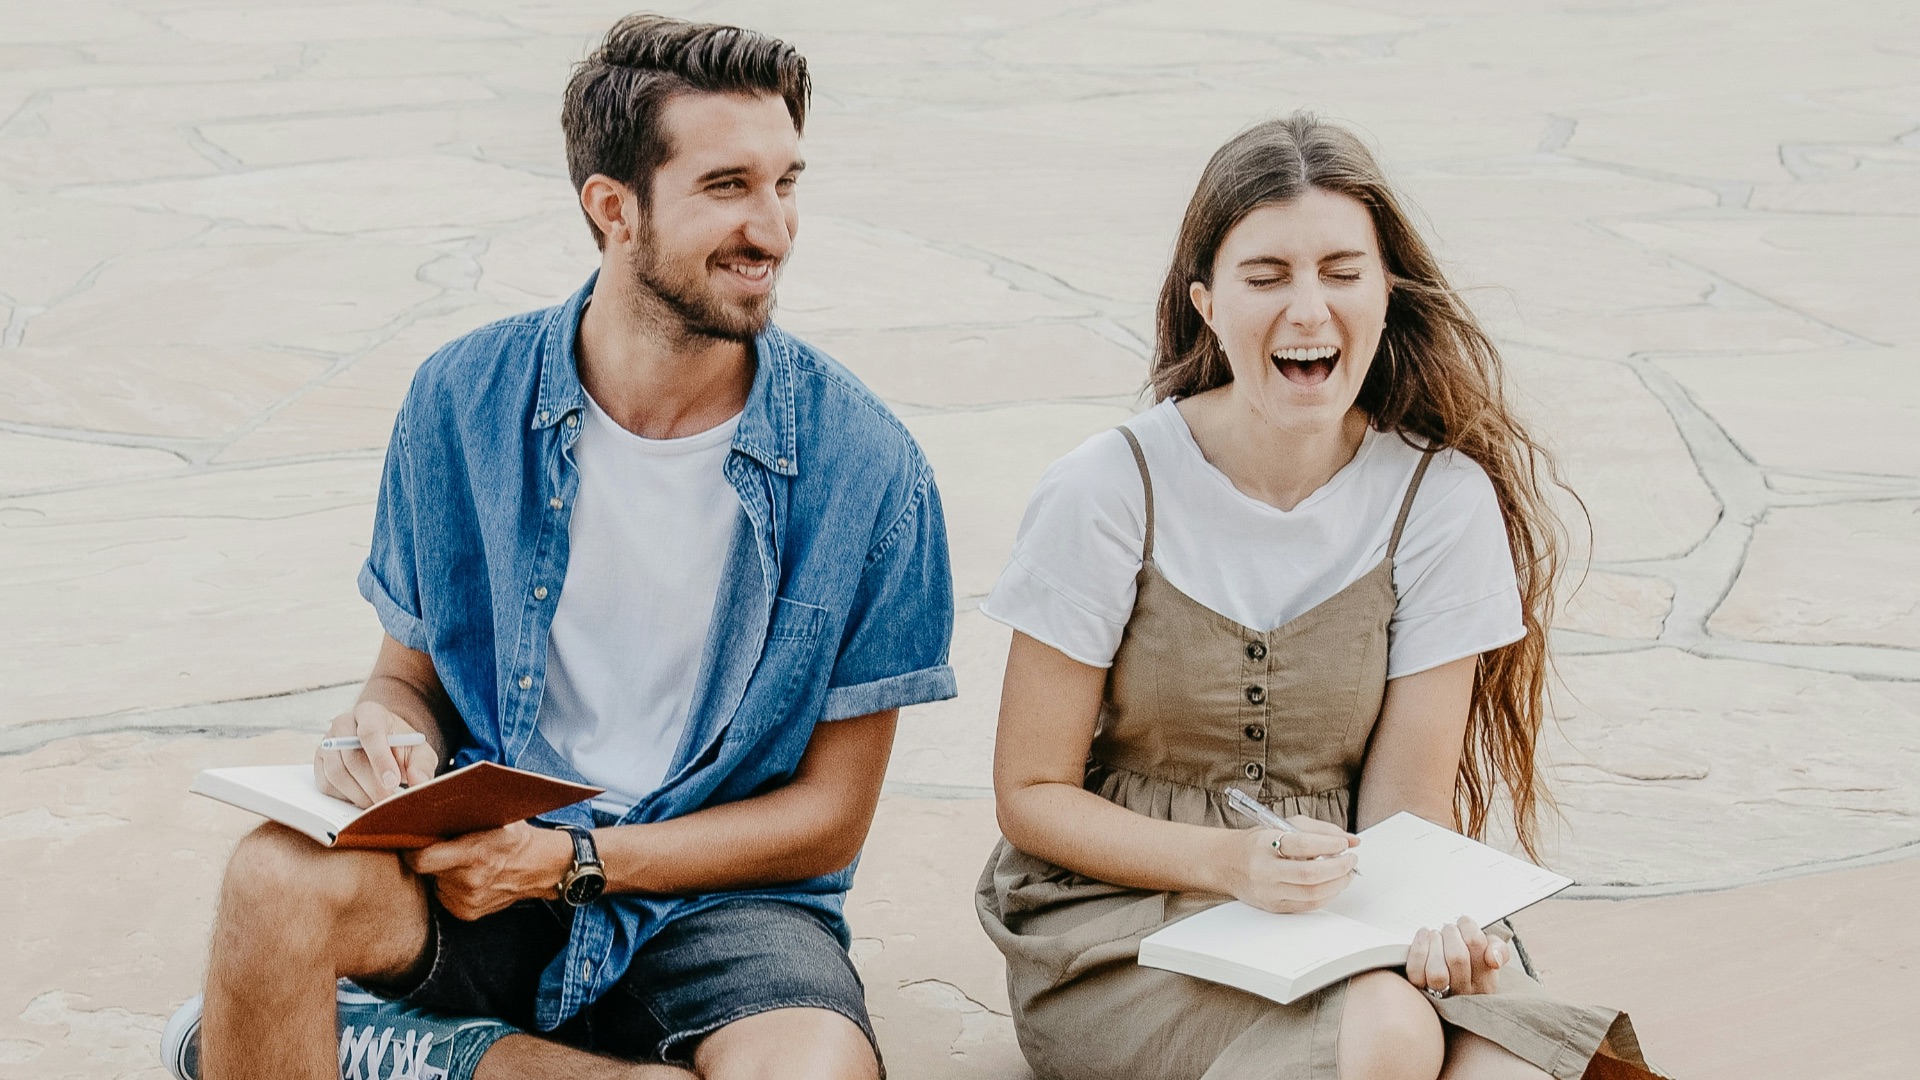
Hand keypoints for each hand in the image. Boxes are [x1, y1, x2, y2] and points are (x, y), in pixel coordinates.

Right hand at [315, 701, 437, 807]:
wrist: (383, 744)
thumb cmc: (400, 746)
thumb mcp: (418, 751)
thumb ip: (421, 765)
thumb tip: (419, 782)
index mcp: (370, 713)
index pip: (370, 732)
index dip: (381, 759)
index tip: (393, 782)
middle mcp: (343, 724)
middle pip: (352, 758)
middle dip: (372, 785)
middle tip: (388, 802)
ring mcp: (327, 743)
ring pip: (336, 774)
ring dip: (359, 795)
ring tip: (378, 804)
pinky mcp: (319, 763)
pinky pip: (326, 784)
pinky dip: (346, 797)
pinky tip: (363, 798)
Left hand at [405, 821, 575, 920]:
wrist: (541, 867)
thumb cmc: (516, 836)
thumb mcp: (497, 816)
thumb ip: (465, 813)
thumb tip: (427, 805)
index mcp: (475, 854)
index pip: (422, 859)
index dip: (411, 850)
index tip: (409, 839)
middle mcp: (470, 881)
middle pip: (426, 871)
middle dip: (429, 858)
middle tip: (440, 846)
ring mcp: (468, 901)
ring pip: (435, 883)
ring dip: (441, 872)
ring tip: (461, 861)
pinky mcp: (468, 914)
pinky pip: (444, 896)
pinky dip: (450, 885)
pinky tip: (467, 876)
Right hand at [1217, 815, 1356, 913]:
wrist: (1226, 863)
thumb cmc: (1257, 843)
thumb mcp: (1284, 825)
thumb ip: (1320, 830)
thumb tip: (1352, 840)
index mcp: (1265, 843)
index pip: (1303, 844)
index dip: (1329, 844)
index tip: (1344, 843)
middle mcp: (1265, 869)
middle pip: (1310, 874)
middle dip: (1339, 868)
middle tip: (1351, 860)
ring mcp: (1268, 891)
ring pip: (1312, 894)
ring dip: (1337, 883)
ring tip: (1346, 873)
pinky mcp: (1273, 906)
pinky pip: (1307, 906)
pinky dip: (1327, 896)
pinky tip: (1333, 885)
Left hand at [1405, 916, 1506, 997]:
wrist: (1451, 971)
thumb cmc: (1472, 958)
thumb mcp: (1491, 951)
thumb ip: (1499, 950)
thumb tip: (1493, 958)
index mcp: (1486, 980)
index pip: (1477, 945)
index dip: (1467, 926)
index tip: (1463, 923)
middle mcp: (1466, 990)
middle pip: (1457, 957)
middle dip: (1450, 933)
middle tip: (1448, 929)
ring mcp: (1442, 994)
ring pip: (1437, 973)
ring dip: (1434, 945)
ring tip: (1436, 936)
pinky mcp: (1422, 990)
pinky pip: (1417, 974)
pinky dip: (1418, 951)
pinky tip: (1424, 938)